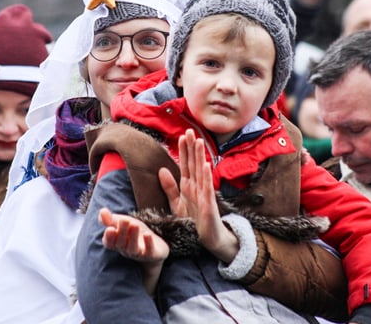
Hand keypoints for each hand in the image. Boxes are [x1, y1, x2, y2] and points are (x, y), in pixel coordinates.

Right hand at [100, 208, 168, 263]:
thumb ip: (111, 219)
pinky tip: (147, 235)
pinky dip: (148, 244)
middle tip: (124, 220)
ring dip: (133, 237)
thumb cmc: (135, 233)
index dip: (109, 238)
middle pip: (121, 244)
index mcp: (117, 243)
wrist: (155, 246)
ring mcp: (138, 253)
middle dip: (121, 232)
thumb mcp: (124, 224)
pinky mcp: (151, 255)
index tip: (109, 229)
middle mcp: (125, 250)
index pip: (109, 243)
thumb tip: (102, 211)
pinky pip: (149, 252)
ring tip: (135, 224)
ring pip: (133, 248)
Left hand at [162, 130, 238, 262]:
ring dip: (200, 156)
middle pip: (193, 163)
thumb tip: (162, 169)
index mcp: (188, 186)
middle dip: (192, 147)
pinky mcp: (209, 204)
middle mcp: (197, 186)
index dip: (183, 150)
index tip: (182, 135)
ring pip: (201, 171)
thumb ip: (170, 187)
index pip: (185, 164)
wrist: (207, 239)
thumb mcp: (177, 203)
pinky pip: (207, 188)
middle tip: (190, 130)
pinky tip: (206, 164)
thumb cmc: (194, 221)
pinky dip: (206, 176)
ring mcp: (204, 194)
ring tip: (199, 141)